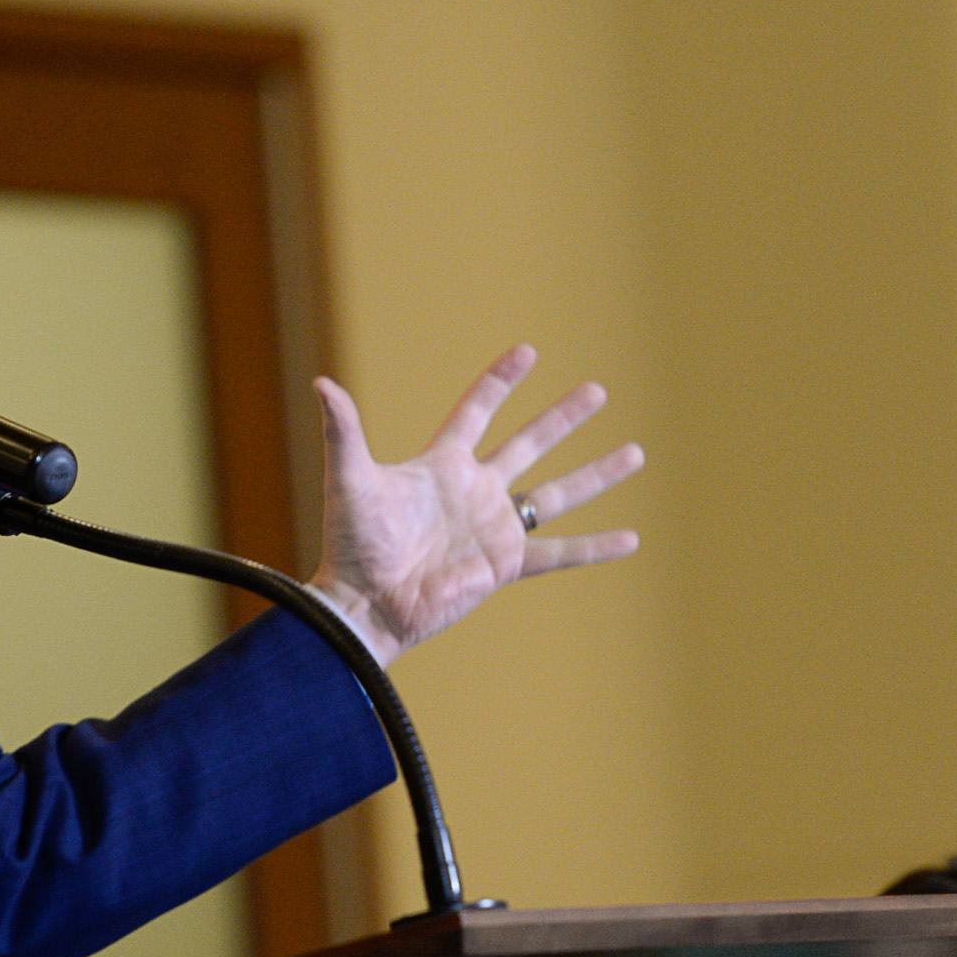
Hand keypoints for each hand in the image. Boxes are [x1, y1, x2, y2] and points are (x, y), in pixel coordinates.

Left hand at [305, 343, 642, 662]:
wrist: (366, 604)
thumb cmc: (352, 545)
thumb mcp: (349, 481)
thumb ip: (344, 432)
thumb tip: (321, 383)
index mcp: (442, 465)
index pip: (477, 411)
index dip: (500, 381)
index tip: (528, 352)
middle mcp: (475, 491)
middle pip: (530, 443)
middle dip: (564, 417)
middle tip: (598, 390)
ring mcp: (493, 527)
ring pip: (556, 494)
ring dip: (595, 474)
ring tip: (635, 453)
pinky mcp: (503, 565)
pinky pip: (558, 554)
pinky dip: (594, 548)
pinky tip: (630, 539)